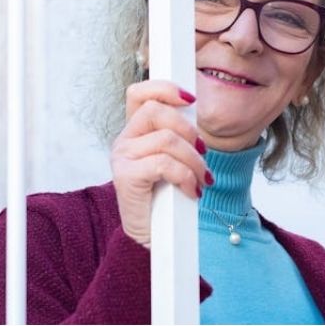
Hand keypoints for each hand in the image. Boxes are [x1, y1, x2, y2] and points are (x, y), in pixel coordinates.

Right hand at [110, 80, 208, 247]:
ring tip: (202, 179)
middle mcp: (124, 141)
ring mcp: (122, 157)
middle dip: (188, 129)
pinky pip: (164, 164)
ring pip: (167, 139)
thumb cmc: (167, 198)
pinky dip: (186, 177)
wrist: (154, 237)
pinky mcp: (127, 176)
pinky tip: (192, 191)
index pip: (139, 94)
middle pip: (156, 111)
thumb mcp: (175, 160)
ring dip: (194, 160)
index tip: (189, 98)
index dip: (163, 88)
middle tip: (202, 151)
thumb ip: (178, 137)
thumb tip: (196, 119)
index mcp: (135, 133)